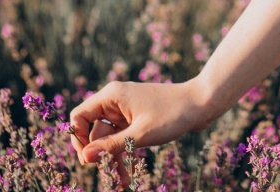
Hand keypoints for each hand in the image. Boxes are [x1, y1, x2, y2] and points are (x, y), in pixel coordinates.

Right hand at [69, 79, 213, 164]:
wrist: (202, 104)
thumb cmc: (172, 114)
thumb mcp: (140, 134)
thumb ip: (111, 146)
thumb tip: (84, 157)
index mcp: (111, 96)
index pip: (80, 116)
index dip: (78, 138)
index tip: (88, 159)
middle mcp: (115, 101)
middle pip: (93, 130)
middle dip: (99, 154)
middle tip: (109, 174)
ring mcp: (126, 111)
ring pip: (108, 138)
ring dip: (113, 159)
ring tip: (121, 182)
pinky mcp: (136, 119)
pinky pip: (122, 138)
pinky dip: (124, 153)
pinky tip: (128, 174)